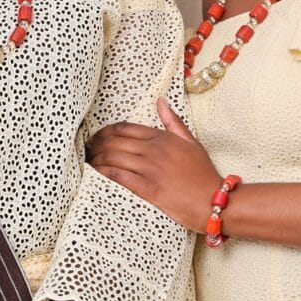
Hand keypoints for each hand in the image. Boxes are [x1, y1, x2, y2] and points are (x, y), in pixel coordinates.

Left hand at [86, 99, 225, 231]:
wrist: (214, 200)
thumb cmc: (203, 173)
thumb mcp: (191, 142)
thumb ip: (173, 122)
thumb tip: (160, 100)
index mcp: (162, 137)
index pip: (124, 128)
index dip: (104, 132)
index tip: (96, 138)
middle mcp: (154, 150)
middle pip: (113, 141)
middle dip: (95, 145)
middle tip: (86, 151)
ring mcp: (151, 168)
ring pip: (112, 157)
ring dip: (95, 159)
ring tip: (88, 163)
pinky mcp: (148, 188)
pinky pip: (118, 176)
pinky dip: (103, 173)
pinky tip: (95, 174)